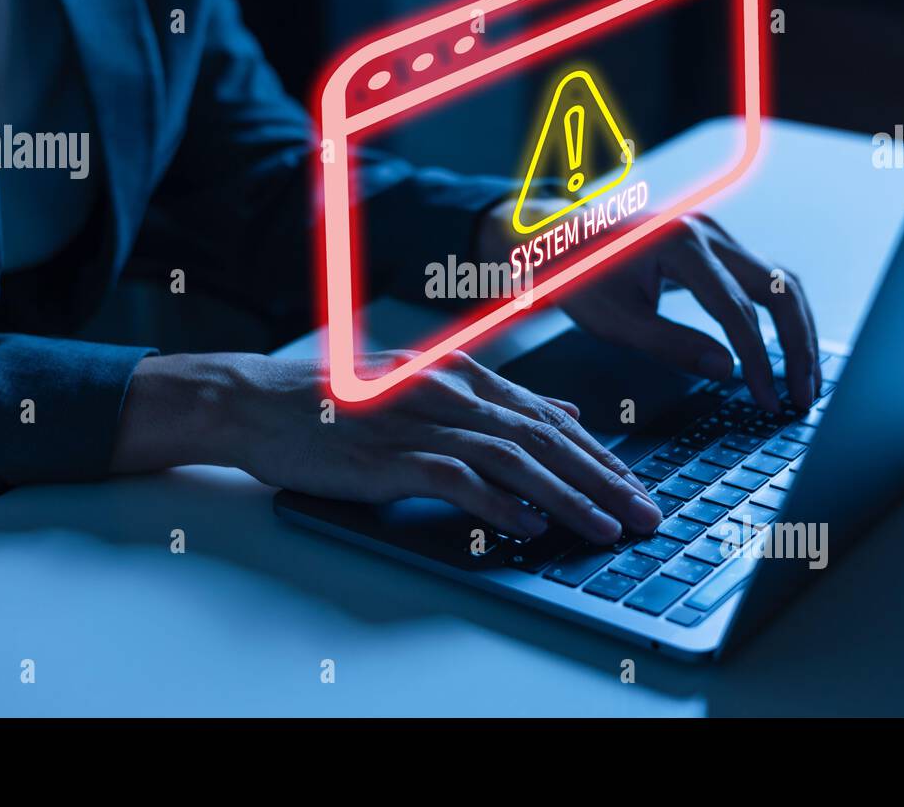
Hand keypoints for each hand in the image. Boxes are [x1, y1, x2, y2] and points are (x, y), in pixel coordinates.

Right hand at [111, 351, 662, 543]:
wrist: (259, 401)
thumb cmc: (340, 401)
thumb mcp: (427, 387)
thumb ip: (499, 400)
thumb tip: (565, 410)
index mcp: (465, 375)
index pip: (550, 418)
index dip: (600, 455)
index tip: (635, 486)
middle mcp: (451, 392)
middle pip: (544, 439)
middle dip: (602, 480)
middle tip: (644, 514)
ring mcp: (421, 422)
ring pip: (513, 460)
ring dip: (566, 498)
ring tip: (605, 528)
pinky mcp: (389, 455)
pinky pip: (456, 480)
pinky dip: (497, 504)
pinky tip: (528, 526)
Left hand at [481, 199, 820, 411]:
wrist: (556, 236)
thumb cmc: (576, 276)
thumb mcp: (614, 319)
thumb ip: (670, 344)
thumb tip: (726, 370)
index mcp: (681, 244)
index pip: (738, 310)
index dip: (759, 360)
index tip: (768, 400)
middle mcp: (708, 231)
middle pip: (780, 288)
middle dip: (799, 345)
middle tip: (804, 396)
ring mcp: (715, 234)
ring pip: (780, 281)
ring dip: (798, 330)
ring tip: (805, 380)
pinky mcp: (714, 246)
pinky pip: (762, 279)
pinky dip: (780, 315)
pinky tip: (785, 351)